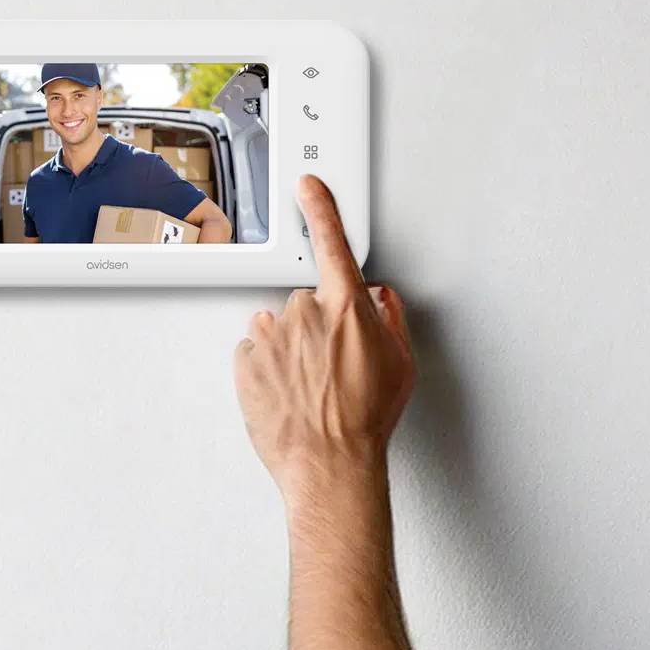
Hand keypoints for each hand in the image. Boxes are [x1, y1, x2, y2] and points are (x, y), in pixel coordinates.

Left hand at [233, 175, 413, 500]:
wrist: (330, 463)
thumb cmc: (367, 421)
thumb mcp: (402, 366)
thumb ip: (391, 320)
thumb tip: (380, 299)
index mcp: (347, 309)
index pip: (333, 246)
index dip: (322, 211)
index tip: (309, 185)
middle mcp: (305, 314)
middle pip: (308, 300)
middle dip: (318, 324)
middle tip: (334, 366)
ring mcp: (272, 336)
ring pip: (279, 326)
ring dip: (292, 348)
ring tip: (310, 387)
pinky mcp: (247, 360)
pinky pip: (257, 351)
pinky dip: (269, 368)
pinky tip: (290, 393)